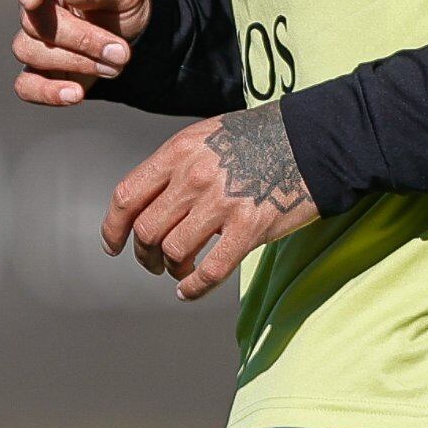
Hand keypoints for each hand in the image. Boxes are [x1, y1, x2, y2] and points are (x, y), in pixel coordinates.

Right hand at [11, 0, 150, 106]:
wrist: (135, 34)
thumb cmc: (124, 1)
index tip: (32, 0)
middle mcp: (36, 5)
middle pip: (34, 22)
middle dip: (81, 39)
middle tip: (121, 52)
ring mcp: (34, 40)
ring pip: (29, 52)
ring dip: (76, 63)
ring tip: (115, 67)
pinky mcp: (39, 71)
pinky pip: (26, 86)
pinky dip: (48, 92)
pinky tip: (75, 95)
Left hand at [104, 105, 319, 301]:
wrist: (314, 139)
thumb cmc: (262, 137)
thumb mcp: (208, 136)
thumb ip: (177, 165)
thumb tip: (152, 200)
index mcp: (179, 151)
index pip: (127, 196)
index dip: (113, 227)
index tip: (113, 246)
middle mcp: (194, 176)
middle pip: (147, 230)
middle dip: (144, 255)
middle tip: (154, 264)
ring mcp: (222, 203)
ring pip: (173, 252)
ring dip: (171, 269)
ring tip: (180, 271)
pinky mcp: (249, 228)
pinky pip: (210, 270)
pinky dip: (194, 287)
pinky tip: (190, 291)